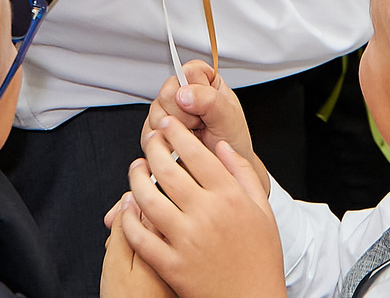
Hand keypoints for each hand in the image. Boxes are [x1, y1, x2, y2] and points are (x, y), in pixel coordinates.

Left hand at [114, 117, 285, 297]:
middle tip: (148, 140)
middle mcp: (207, 214)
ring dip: (135, 179)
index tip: (167, 125)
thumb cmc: (261, 259)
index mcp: (230, 197)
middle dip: (152, 147)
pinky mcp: (171, 265)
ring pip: (148, 199)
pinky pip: (140, 237)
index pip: (195, 152)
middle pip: (167, 169)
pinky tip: (127, 208)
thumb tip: (223, 147)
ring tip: (135, 170)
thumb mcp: (262, 209)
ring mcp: (187, 240)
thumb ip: (243, 173)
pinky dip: (128, 219)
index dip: (176, 133)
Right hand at [150, 61, 264, 189]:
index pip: (187, 71)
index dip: (195, 92)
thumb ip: (209, 100)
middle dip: (184, 116)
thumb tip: (184, 93)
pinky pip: (148, 133)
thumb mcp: (228, 117)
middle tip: (200, 125)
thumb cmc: (231, 140)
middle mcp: (182, 92)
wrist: (223, 170)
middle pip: (166, 93)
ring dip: (175, 132)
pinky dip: (165, 144)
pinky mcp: (155, 130)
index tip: (205, 108)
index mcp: (203, 80)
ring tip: (192, 136)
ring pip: (155, 114)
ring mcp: (166, 111)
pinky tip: (180, 145)